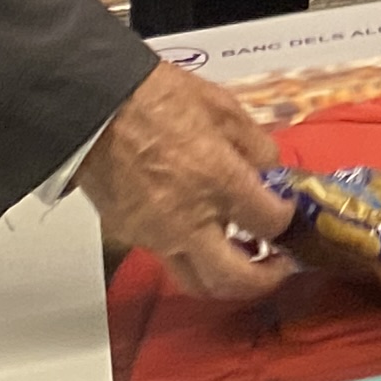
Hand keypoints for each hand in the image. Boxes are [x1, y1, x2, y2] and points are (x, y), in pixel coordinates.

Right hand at [76, 64, 296, 302]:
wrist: (93, 105)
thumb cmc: (153, 98)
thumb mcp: (223, 109)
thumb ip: (256, 147)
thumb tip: (270, 173)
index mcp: (218, 181)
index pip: (270, 224)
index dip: (286, 220)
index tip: (287, 212)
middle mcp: (188, 219)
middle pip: (234, 279)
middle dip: (265, 279)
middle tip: (277, 266)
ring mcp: (155, 234)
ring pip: (196, 282)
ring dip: (226, 280)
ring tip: (242, 259)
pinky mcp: (129, 235)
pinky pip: (166, 259)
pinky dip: (191, 257)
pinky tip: (201, 235)